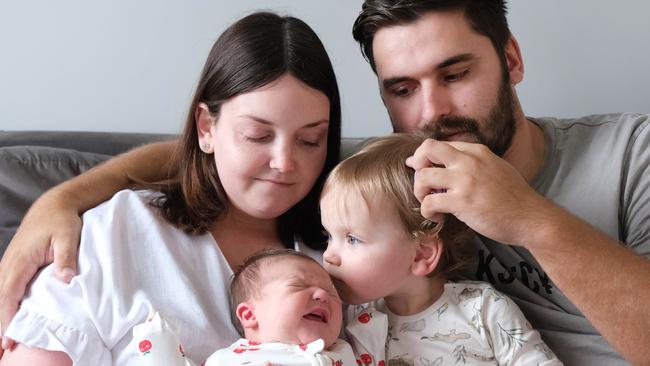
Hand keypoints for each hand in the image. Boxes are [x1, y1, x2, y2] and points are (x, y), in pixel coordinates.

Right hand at [0, 191, 81, 353]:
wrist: (55, 205)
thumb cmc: (61, 220)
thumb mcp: (68, 236)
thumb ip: (66, 258)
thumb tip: (66, 279)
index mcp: (20, 261)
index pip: (9, 294)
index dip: (6, 317)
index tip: (8, 338)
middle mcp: (10, 264)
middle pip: (1, 299)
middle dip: (0, 324)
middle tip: (5, 348)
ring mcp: (10, 264)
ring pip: (2, 295)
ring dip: (2, 315)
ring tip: (6, 340)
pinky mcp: (16, 265)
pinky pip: (7, 288)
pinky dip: (6, 304)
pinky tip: (11, 318)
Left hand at [406, 139, 550, 245]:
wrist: (532, 217)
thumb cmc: (515, 198)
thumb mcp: (497, 168)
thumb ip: (476, 163)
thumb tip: (451, 166)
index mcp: (478, 151)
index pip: (441, 144)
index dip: (426, 156)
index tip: (420, 168)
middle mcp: (469, 161)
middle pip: (428, 149)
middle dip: (416, 163)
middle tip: (420, 181)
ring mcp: (465, 181)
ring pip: (423, 176)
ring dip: (419, 191)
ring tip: (428, 201)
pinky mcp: (461, 202)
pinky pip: (429, 201)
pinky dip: (427, 210)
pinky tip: (436, 216)